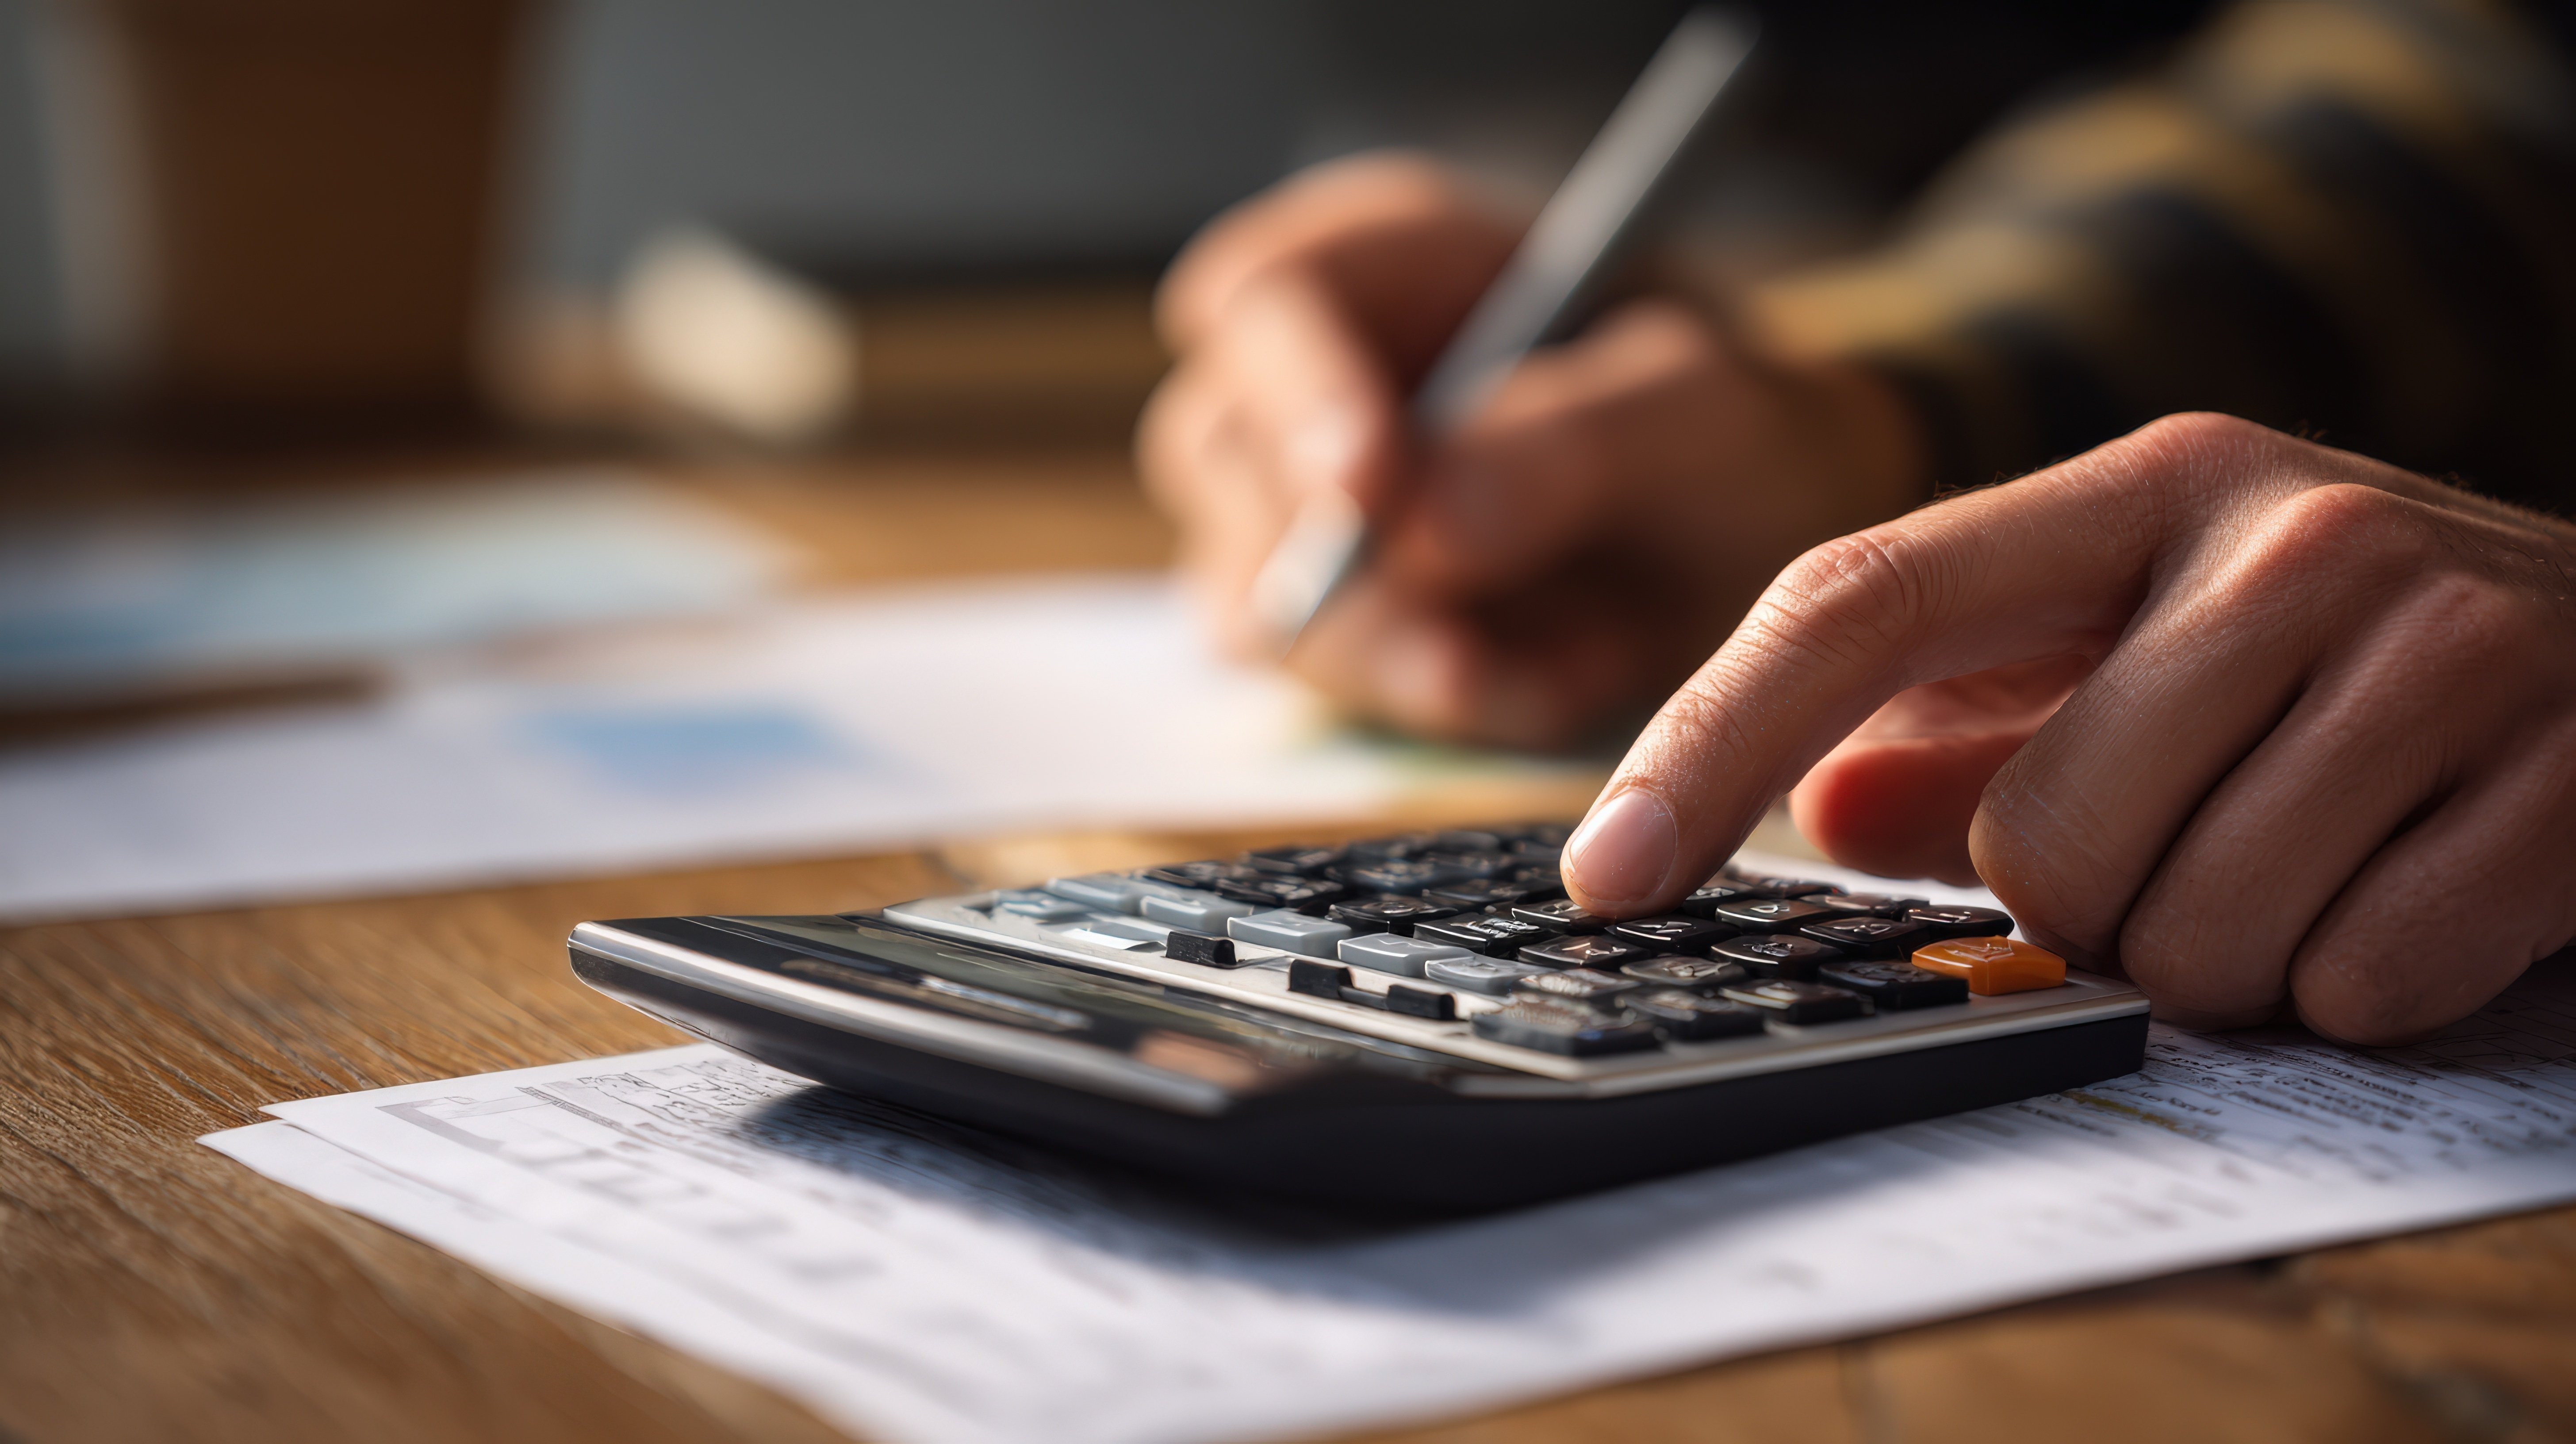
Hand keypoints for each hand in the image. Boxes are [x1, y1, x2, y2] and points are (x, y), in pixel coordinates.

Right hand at [1139, 152, 1923, 747]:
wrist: (1769, 538)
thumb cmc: (1732, 425)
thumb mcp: (1706, 409)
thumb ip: (1579, 439)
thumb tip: (1426, 528)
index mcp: (1386, 258)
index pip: (1264, 296)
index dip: (1295, 389)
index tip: (1370, 490)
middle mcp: (1311, 373)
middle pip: (1226, 457)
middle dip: (1339, 570)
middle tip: (1462, 655)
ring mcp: (1300, 504)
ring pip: (1256, 596)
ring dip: (1404, 660)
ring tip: (1582, 662)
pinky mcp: (1328, 618)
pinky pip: (1331, 685)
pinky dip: (1448, 702)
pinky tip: (1566, 681)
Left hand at [1560, 413, 2575, 1043]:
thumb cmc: (2360, 667)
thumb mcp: (2156, 654)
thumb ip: (1976, 732)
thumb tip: (1819, 810)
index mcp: (2147, 487)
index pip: (1858, 600)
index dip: (1707, 744)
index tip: (1603, 877)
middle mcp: (2287, 534)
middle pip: (2034, 839)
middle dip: (2097, 900)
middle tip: (2205, 842)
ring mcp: (2442, 642)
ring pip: (2192, 932)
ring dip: (2232, 950)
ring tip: (2320, 856)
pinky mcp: (2565, 773)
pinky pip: (2356, 978)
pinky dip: (2365, 980)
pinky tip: (2418, 887)